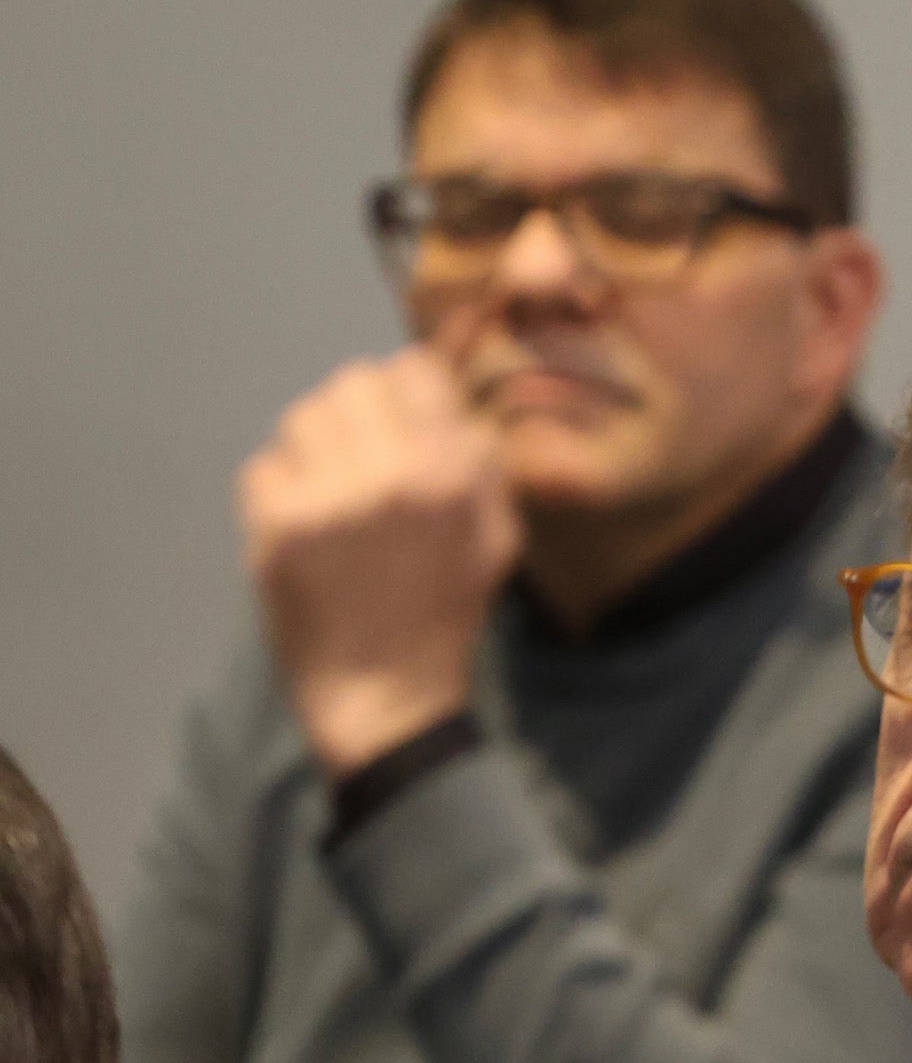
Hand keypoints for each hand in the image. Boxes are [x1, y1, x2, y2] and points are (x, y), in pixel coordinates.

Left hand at [239, 352, 520, 776]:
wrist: (385, 693)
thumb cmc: (444, 612)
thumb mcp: (496, 535)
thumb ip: (479, 462)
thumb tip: (445, 399)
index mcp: (454, 472)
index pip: (412, 370)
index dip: (405, 393)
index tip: (402, 423)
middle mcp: (393, 472)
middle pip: (351, 383)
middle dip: (356, 416)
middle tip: (360, 460)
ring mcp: (329, 497)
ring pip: (301, 417)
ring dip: (313, 448)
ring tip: (329, 493)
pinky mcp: (277, 525)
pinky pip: (263, 468)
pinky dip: (279, 491)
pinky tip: (302, 528)